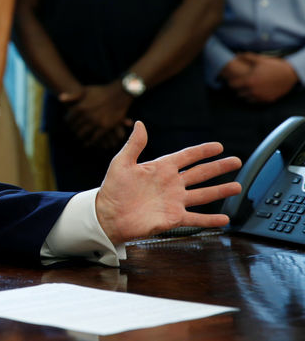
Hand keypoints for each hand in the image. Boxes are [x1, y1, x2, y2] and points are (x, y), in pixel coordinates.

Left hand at [60, 84, 132, 147]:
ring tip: (80, 137)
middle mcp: (86, 116)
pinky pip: (94, 138)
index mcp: (79, 107)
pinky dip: (90, 142)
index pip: (68, 120)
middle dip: (73, 130)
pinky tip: (88, 143)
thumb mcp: (85, 91)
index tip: (69, 125)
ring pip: (83, 134)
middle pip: (74, 128)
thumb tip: (59, 98)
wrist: (119, 94)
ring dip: (80, 137)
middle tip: (74, 133)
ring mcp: (95, 122)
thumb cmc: (100, 91)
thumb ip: (72, 96)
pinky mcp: (105, 128)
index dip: (68, 123)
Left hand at [95, 121, 241, 245]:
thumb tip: (140, 124)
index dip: (202, 151)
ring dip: (220, 190)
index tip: (218, 146)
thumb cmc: (112, 189)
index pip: (186, 156)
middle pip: (200, 173)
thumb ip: (134, 145)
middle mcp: (171, 184)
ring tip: (237, 186)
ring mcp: (174, 201)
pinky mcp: (173, 218)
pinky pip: (196, 218)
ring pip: (203, 195)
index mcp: (160, 168)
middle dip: (219, 167)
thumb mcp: (122, 163)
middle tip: (236, 161)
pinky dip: (210, 219)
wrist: (108, 215)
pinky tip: (224, 219)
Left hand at [225, 53, 297, 102]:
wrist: (290, 74)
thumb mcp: (259, 59)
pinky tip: (256, 91)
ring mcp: (260, 97)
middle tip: (241, 83)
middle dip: (238, 88)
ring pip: (246, 99)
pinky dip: (253, 97)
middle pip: (238, 93)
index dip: (231, 82)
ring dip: (245, 94)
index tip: (233, 79)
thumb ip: (246, 57)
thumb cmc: (274, 66)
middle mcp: (253, 91)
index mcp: (249, 81)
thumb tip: (237, 54)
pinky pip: (255, 102)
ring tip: (248, 87)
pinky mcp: (267, 100)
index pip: (232, 85)